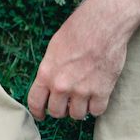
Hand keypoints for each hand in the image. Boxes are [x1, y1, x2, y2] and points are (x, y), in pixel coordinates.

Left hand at [26, 0, 131, 120]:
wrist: (103, 24)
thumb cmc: (78, 30)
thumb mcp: (54, 49)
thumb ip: (50, 71)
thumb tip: (49, 85)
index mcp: (46, 74)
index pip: (35, 103)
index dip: (38, 112)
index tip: (42, 115)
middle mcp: (62, 85)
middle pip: (57, 113)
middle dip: (61, 109)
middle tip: (67, 102)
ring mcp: (82, 90)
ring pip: (77, 115)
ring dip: (79, 109)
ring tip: (83, 98)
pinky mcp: (102, 91)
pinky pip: (97, 111)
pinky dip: (97, 107)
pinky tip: (97, 97)